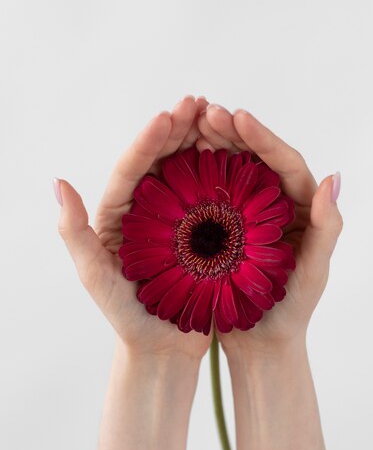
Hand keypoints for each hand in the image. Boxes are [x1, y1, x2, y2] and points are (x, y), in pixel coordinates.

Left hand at [55, 95, 212, 360]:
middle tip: (199, 103)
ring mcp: (175, 217)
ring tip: (218, 116)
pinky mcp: (201, 229)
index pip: (130, 170)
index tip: (167, 116)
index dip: (147, 142)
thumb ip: (74, 234)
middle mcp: (146, 208)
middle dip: (178, 129)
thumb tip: (58, 183)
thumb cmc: (124, 315)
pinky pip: (212, 194)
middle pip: (161, 161)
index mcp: (117, 213)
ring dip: (202, 141)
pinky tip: (237, 151)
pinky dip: (223, 170)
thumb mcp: (95, 278)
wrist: (160, 346)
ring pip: (187, 170)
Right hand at [197, 104, 342, 355]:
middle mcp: (276, 203)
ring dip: (213, 144)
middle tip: (204, 111)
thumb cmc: (292, 312)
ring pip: (232, 168)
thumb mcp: (313, 274)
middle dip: (232, 132)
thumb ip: (327, 228)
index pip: (286, 163)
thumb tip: (334, 176)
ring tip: (188, 124)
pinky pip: (212, 190)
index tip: (237, 117)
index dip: (262, 138)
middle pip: (256, 158)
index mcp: (301, 208)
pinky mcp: (227, 225)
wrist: (263, 342)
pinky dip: (198, 171)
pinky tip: (177, 157)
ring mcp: (249, 212)